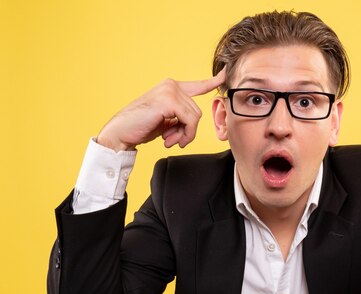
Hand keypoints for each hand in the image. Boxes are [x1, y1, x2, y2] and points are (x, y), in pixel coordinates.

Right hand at [97, 69, 225, 151]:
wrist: (120, 133)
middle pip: (197, 112)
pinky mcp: (168, 100)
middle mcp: (171, 85)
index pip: (198, 85)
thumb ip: (181, 116)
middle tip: (172, 140)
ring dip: (185, 135)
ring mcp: (170, 91)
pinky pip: (190, 121)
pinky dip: (184, 134)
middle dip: (187, 130)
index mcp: (171, 88)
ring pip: (195, 118)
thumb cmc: (141, 127)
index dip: (214, 81)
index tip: (226, 73)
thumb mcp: (167, 120)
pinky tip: (168, 139)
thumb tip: (194, 124)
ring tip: (169, 140)